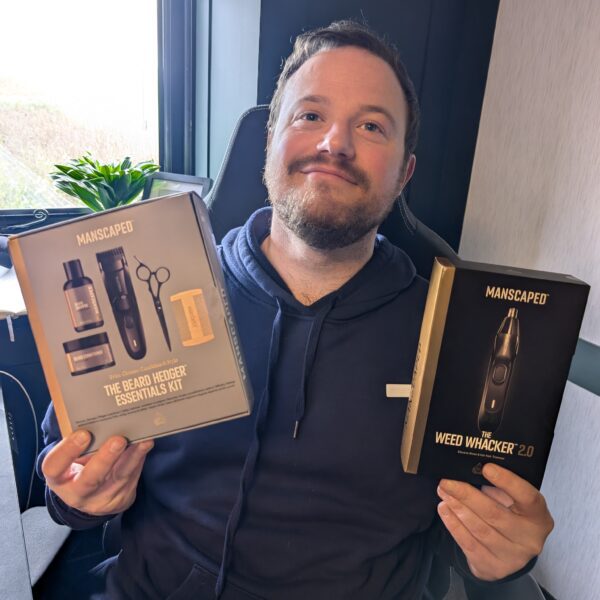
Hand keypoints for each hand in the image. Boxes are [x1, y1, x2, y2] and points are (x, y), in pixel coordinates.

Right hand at [42, 430, 153, 515]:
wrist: (92, 495)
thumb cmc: (78, 466)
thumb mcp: (70, 458)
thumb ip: (79, 440)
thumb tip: (97, 411)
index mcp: (58, 477)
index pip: (54, 467)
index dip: (67, 451)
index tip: (83, 433)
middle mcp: (76, 493)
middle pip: (89, 479)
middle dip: (105, 459)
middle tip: (118, 439)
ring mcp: (100, 500)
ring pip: (118, 478)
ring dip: (131, 457)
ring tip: (141, 440)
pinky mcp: (121, 499)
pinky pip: (132, 477)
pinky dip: (139, 459)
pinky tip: (146, 444)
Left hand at [437, 463, 553, 580]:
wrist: (510, 553)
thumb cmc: (511, 517)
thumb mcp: (514, 502)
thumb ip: (501, 488)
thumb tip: (474, 470)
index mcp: (539, 517)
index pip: (528, 497)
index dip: (508, 482)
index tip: (487, 468)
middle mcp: (529, 539)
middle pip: (495, 514)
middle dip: (467, 495)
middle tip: (447, 481)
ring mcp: (512, 557)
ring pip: (480, 529)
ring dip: (457, 508)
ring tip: (444, 492)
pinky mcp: (493, 567)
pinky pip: (469, 544)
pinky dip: (453, 525)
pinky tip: (445, 510)